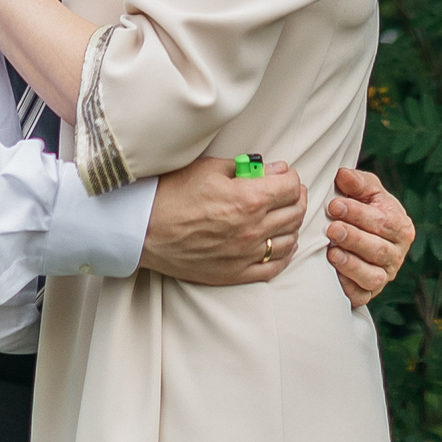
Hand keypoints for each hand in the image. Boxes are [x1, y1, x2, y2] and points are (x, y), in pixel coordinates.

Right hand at [139, 155, 306, 285]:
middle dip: (296, 198)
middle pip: (295, 212)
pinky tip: (280, 244)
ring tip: (284, 216)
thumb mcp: (210, 168)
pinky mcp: (235, 273)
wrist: (145, 230)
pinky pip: (273, 267)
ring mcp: (246, 254)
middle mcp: (253, 229)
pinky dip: (283, 254)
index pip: (290, 187)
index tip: (284, 175)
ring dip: (292, 225)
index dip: (290, 177)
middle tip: (288, 192)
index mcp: (249, 199)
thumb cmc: (173, 194)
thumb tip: (275, 169)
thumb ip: (247, 169)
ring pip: (289, 240)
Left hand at [326, 168, 414, 306]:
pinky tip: (334, 274)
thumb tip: (343, 175)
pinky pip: (361, 294)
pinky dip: (348, 286)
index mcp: (401, 227)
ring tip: (331, 251)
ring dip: (351, 264)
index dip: (358, 214)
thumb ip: (358, 182)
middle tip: (332, 228)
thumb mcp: (366, 191)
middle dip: (353, 238)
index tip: (335, 205)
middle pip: (378, 250)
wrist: (362, 234)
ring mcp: (384, 276)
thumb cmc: (366, 209)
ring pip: (372, 276)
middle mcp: (397, 254)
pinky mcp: (369, 293)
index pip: (383, 222)